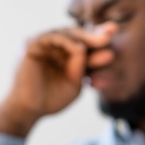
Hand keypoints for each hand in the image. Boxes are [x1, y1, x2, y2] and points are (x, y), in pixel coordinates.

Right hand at [0, 22, 116, 136]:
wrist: (29, 111)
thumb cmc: (51, 100)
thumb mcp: (74, 85)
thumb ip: (81, 69)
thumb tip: (85, 49)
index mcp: (68, 55)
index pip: (86, 43)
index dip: (99, 37)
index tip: (116, 34)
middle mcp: (56, 47)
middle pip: (78, 35)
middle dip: (96, 34)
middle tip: (111, 34)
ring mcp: (44, 44)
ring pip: (67, 33)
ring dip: (86, 37)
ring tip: (104, 41)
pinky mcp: (32, 45)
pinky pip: (52, 37)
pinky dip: (67, 41)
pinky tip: (80, 48)